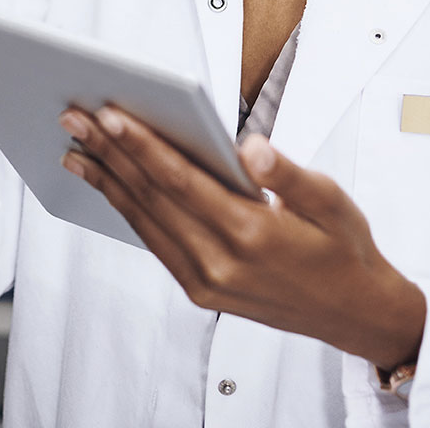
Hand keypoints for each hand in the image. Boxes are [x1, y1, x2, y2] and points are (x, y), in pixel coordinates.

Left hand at [58, 106, 424, 370]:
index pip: (182, 181)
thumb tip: (250, 146)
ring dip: (107, 180)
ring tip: (74, 146)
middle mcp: (221, 263)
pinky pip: (155, 243)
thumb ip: (288, 173)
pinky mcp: (201, 292)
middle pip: (152, 197)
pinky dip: (127, 210)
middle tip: (73, 117)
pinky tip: (107, 184)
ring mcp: (207, 283)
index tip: (110, 114)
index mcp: (252, 233)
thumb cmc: (344, 248)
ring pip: (145, 221)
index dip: (142, 145)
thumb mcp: (332, 201)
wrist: (356, 313)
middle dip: (109, 153)